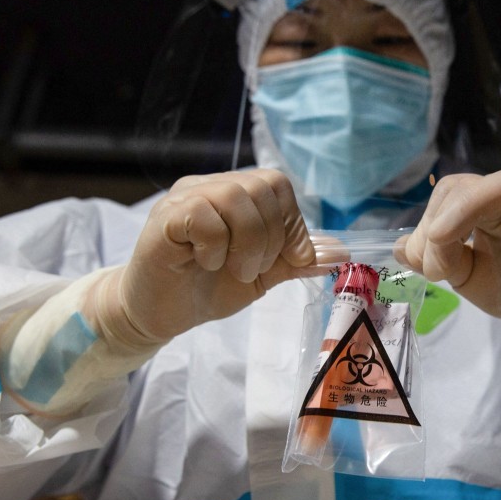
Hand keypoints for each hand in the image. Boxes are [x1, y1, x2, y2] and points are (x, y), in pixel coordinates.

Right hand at [88, 169, 316, 345]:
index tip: (290, 259)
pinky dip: (215, 246)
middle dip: (272, 236)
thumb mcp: (262, 274)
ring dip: (247, 242)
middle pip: (262, 186)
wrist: (158, 314)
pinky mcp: (164, 218)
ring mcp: (184, 198)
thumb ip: (295, 260)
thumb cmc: (207, 288)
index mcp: (234, 193)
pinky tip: (205, 264)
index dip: (291, 222)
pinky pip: (203, 216)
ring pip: (235, 197)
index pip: (277, 184)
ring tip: (234, 270)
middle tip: (254, 269)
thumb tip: (342, 252)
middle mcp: (209, 186)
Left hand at [397, 168, 500, 365]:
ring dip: (466, 212)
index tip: (421, 262)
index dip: (428, 222)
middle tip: (437, 270)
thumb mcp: (465, 275)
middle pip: (469, 187)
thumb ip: (435, 258)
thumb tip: (399, 247)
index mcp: (485, 209)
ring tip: (449, 259)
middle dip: (440, 223)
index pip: (451, 194)